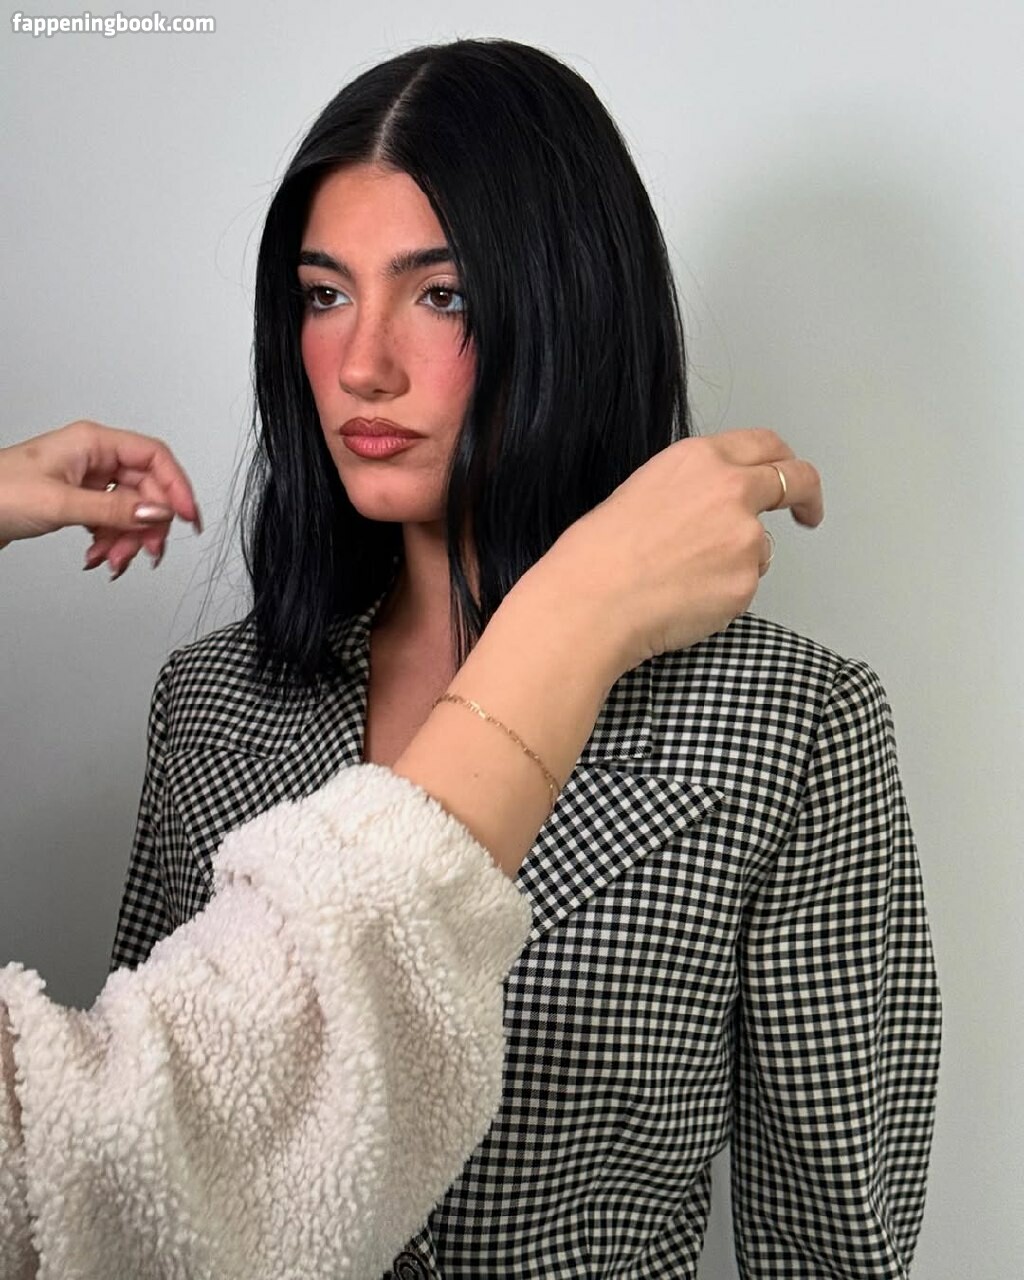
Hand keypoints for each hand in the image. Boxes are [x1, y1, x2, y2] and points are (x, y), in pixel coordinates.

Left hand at [0, 420, 200, 575]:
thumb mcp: (61, 502)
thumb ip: (114, 509)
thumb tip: (157, 512)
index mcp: (93, 442)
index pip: (155, 458)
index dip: (177, 487)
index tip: (187, 517)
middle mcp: (94, 458)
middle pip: (146, 490)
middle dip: (147, 525)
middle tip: (146, 551)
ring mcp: (87, 480)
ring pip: (131, 510)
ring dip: (127, 539)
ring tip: (112, 559)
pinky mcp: (79, 501)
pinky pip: (112, 521)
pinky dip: (110, 542)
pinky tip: (97, 554)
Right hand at [541, 428, 823, 673]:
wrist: (592, 601)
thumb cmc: (599, 553)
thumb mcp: (645, 489)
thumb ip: (693, 488)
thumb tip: (716, 505)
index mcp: (699, 459)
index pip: (765, 445)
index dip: (785, 461)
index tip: (791, 477)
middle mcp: (732, 489)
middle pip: (796, 480)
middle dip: (807, 497)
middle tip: (806, 514)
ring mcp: (745, 536)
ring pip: (760, 546)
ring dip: (739, 559)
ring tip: (685, 578)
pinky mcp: (746, 581)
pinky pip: (745, 585)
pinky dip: (724, 593)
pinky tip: (685, 599)